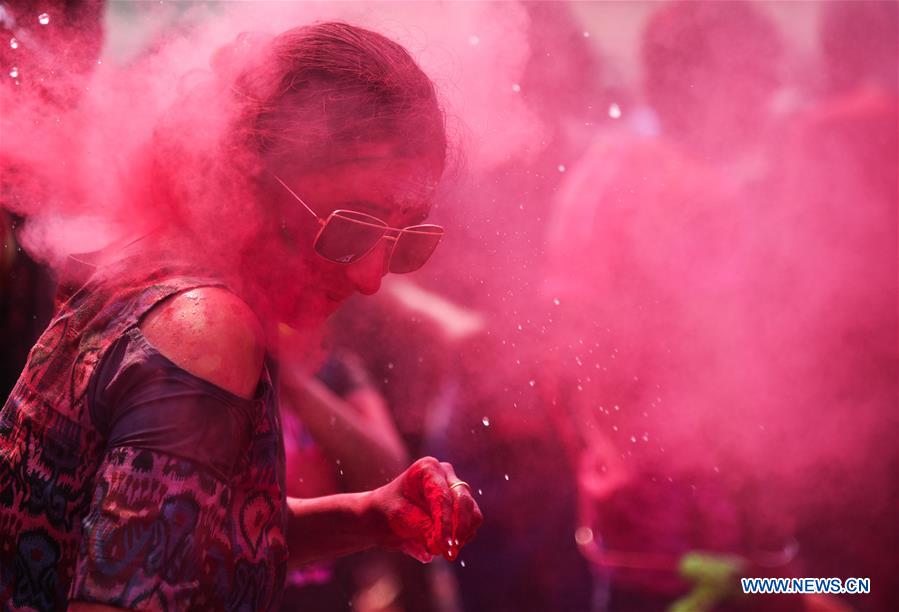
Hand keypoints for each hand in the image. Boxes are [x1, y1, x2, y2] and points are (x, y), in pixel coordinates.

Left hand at [367, 457, 482, 562]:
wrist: (384, 517)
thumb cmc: (389, 511)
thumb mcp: (401, 518)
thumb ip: (423, 530)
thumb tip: (443, 547)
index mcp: (428, 468)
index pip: (442, 496)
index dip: (446, 523)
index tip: (445, 546)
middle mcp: (446, 474)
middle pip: (463, 501)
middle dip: (459, 529)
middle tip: (450, 553)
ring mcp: (456, 489)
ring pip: (472, 513)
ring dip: (461, 536)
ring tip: (445, 552)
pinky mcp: (462, 507)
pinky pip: (472, 524)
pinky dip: (462, 538)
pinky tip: (446, 546)